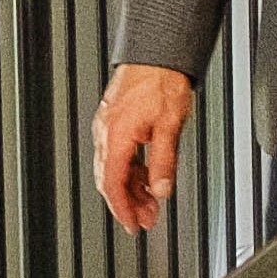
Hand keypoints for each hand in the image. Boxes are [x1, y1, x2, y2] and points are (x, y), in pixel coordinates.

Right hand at [94, 64, 196, 230]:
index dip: (122, 210)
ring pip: (113, 167)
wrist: (157, 51)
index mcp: (116, 136)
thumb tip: (162, 190)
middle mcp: (106, 132)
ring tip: (151, 200)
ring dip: (131, 187)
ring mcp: (108, 125)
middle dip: (128, 203)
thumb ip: (165, 162)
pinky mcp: (115, 118)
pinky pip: (117, 153)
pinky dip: (131, 169)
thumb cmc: (162, 80)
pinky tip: (146, 174)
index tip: (133, 226)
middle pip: (110, 179)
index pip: (112, 185)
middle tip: (146, 219)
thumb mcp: (170, 126)